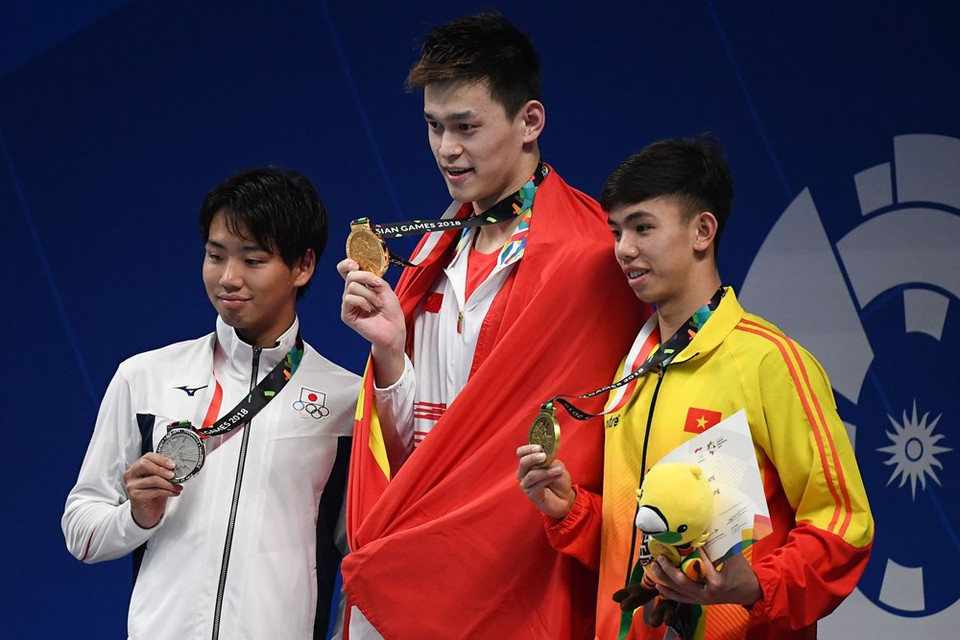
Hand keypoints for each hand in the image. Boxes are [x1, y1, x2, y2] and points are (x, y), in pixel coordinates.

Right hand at [122, 452, 182, 528]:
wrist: (146, 512)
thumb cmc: (152, 494)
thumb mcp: (158, 479)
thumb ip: (163, 471)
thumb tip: (177, 467)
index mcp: (136, 467)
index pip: (147, 457)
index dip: (161, 459)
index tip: (172, 464)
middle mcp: (131, 475)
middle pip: (145, 465)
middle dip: (162, 468)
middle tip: (173, 474)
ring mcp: (132, 485)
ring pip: (153, 479)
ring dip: (169, 483)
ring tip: (177, 486)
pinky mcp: (136, 496)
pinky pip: (155, 491)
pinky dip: (168, 491)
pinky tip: (174, 493)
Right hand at [337, 258, 405, 385]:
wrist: (394, 328)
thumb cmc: (390, 310)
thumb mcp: (384, 287)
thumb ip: (372, 277)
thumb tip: (358, 270)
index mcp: (360, 284)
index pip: (345, 269)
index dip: (348, 263)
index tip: (356, 264)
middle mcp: (352, 292)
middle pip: (350, 274)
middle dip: (366, 277)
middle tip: (378, 286)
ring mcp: (348, 303)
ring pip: (351, 286)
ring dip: (369, 294)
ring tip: (377, 304)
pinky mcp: (346, 314)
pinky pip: (350, 298)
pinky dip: (363, 302)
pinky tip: (369, 309)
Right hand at [515, 444, 574, 518]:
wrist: (565, 497)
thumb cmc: (559, 479)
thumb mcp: (556, 465)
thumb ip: (549, 459)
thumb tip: (546, 454)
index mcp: (528, 463)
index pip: (521, 453)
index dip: (528, 449)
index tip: (539, 447)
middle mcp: (524, 473)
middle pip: (523, 462)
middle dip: (533, 458)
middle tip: (544, 456)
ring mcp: (526, 484)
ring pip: (531, 475)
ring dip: (545, 471)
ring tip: (558, 469)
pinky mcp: (531, 495)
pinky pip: (537, 485)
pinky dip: (547, 479)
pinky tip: (555, 477)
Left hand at [643, 545, 761, 606]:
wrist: (750, 592)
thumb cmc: (743, 573)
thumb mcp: (736, 557)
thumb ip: (723, 544)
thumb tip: (709, 526)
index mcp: (717, 582)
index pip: (701, 564)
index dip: (692, 552)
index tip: (683, 540)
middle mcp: (707, 593)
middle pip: (683, 581)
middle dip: (668, 569)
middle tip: (659, 557)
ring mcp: (702, 599)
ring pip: (679, 591)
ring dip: (665, 579)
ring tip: (654, 567)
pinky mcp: (700, 601)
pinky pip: (682, 599)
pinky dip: (669, 593)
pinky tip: (658, 587)